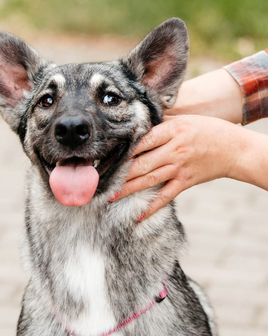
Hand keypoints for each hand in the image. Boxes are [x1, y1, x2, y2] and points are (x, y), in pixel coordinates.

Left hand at [113, 115, 242, 219]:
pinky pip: (166, 196)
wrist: (234, 149)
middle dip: (118, 174)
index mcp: (171, 131)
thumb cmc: (208, 130)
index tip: (105, 157)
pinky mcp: (185, 181)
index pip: (141, 140)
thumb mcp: (185, 119)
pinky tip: (139, 215)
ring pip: (148, 180)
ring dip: (128, 189)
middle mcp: (173, 149)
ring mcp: (179, 167)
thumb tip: (138, 124)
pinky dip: (152, 207)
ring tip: (110, 196)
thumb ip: (162, 123)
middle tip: (100, 181)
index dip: (122, 150)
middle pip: (140, 163)